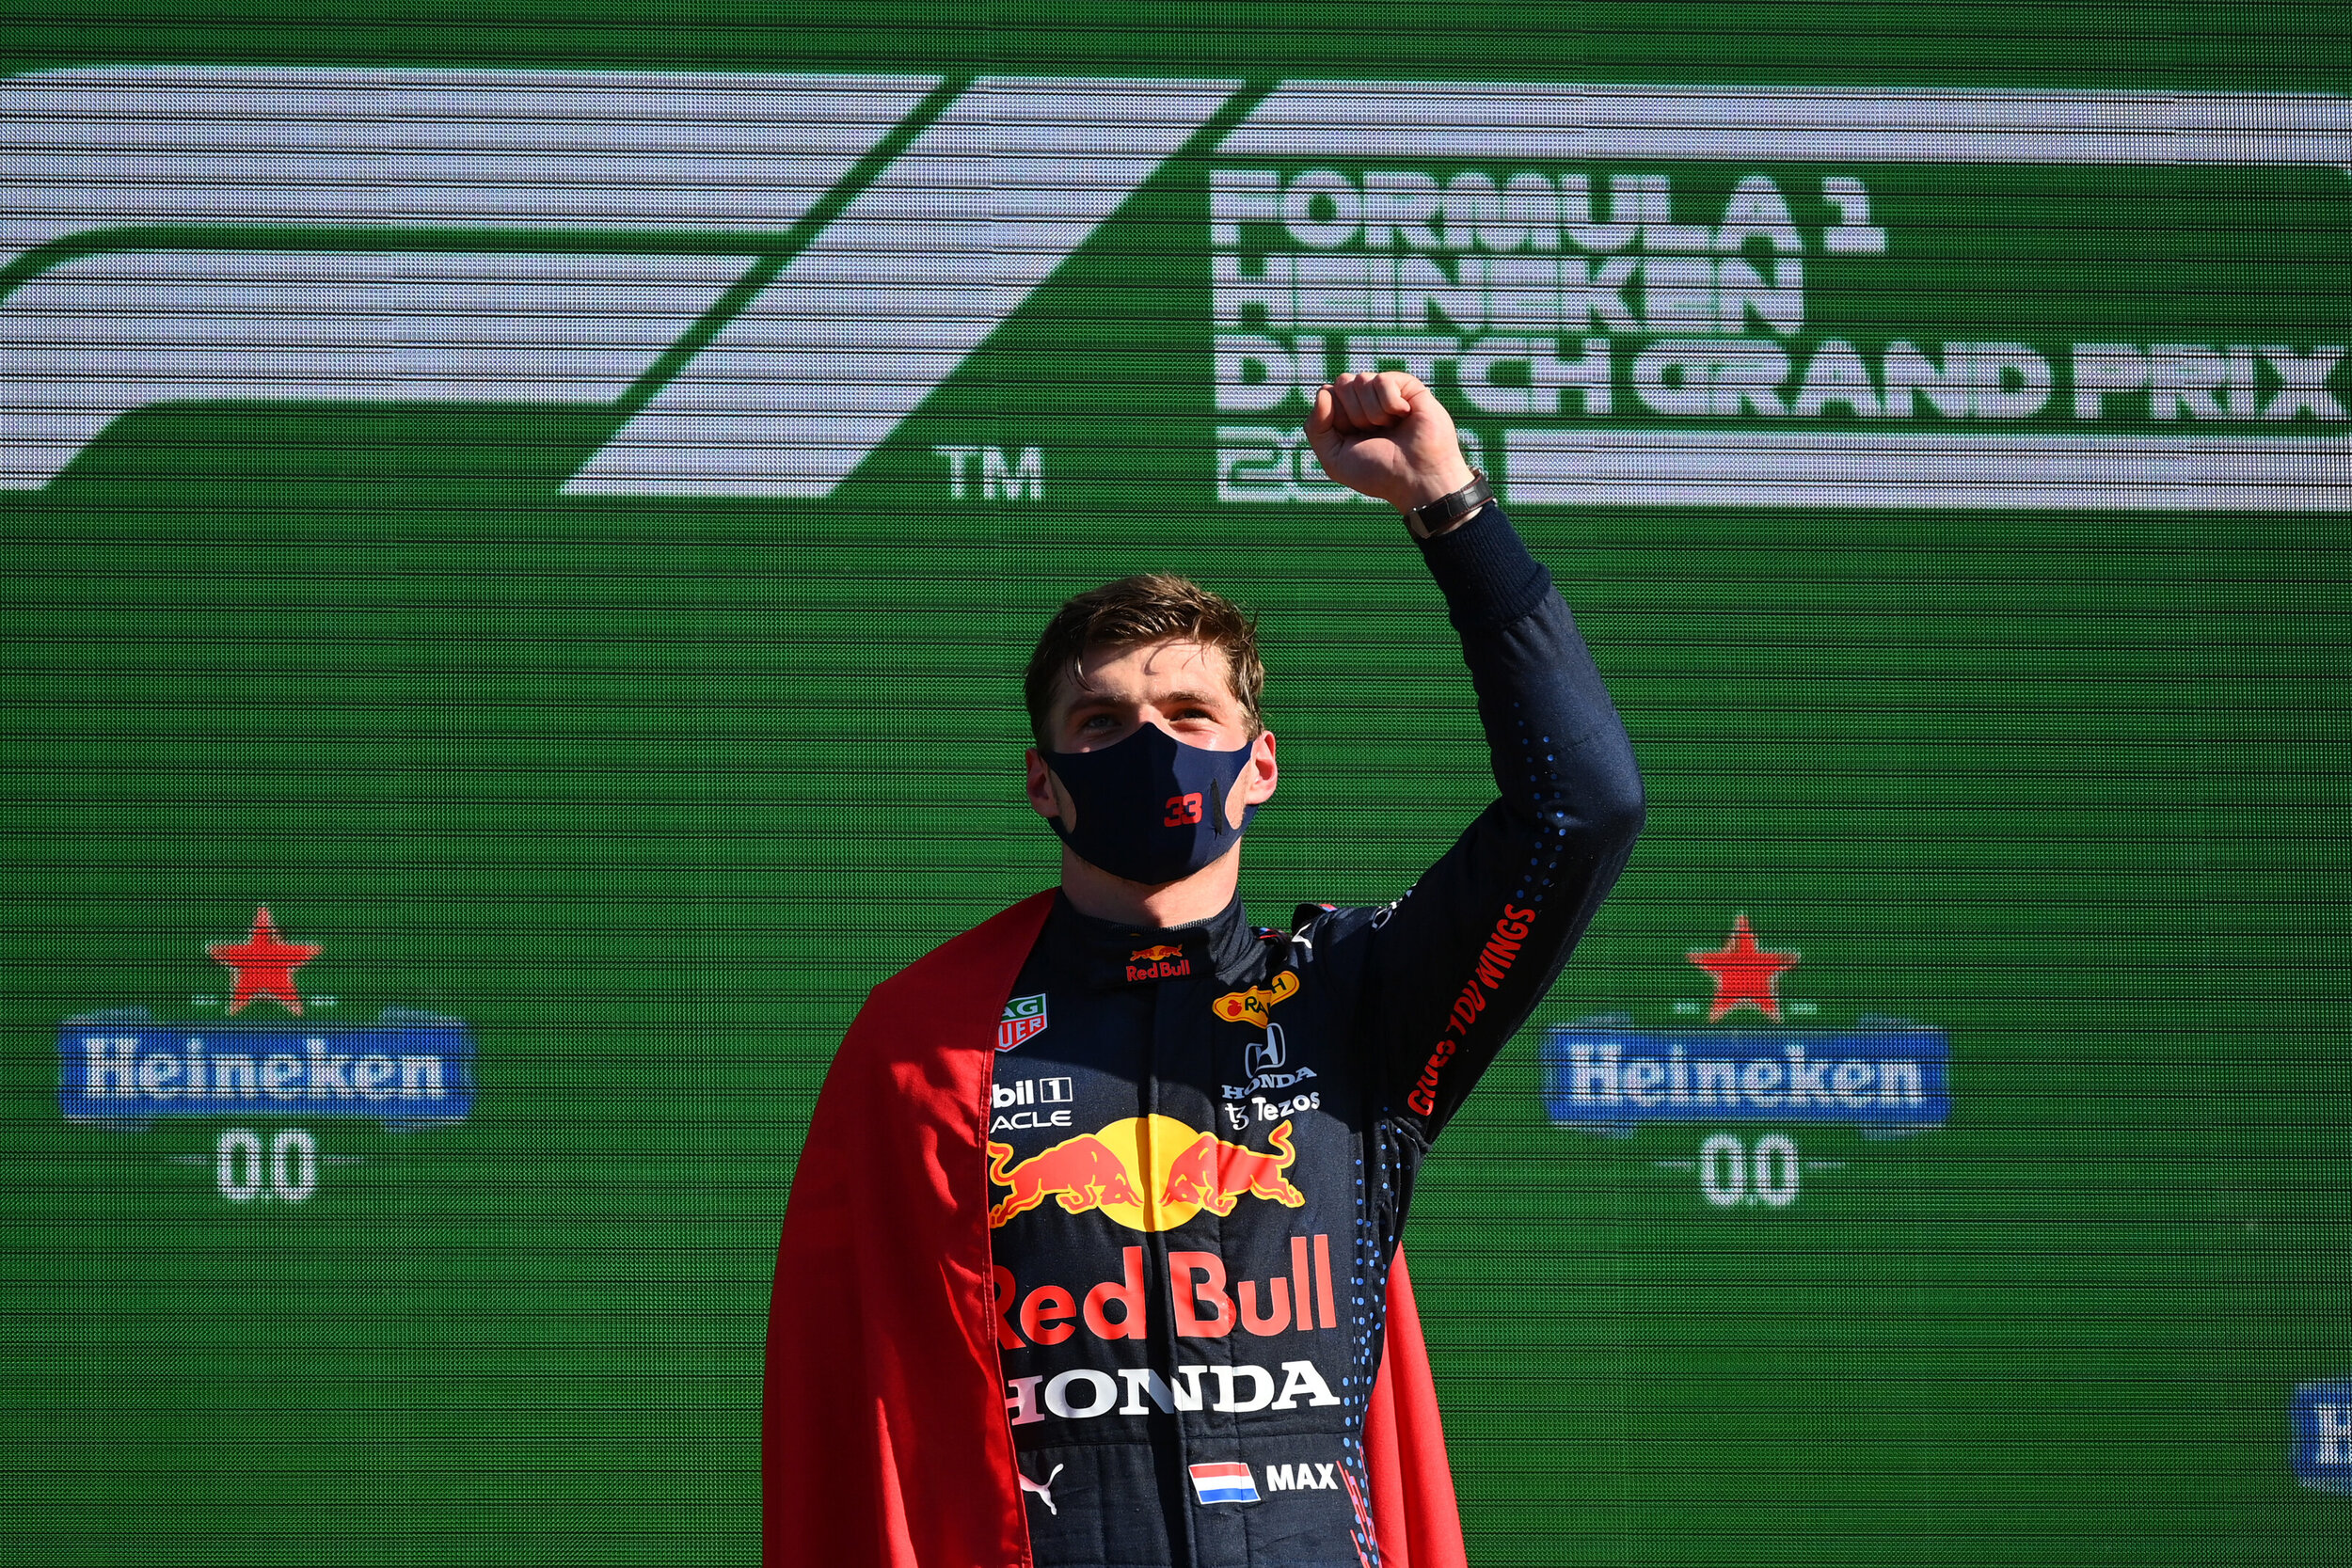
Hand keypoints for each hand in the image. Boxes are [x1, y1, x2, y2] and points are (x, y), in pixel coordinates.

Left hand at [1303, 371, 1476, 510]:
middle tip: (1375, 434)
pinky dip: (1390, 404)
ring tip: (1391, 428)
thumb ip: (1315, 427)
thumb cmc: (1378, 473)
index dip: (1336, 418)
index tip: (1354, 439)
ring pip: (1361, 380)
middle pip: (1342, 383)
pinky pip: (1383, 380)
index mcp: (1346, 415)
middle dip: (1354, 414)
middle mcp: (1365, 401)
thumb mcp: (1334, 459)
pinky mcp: (1408, 386)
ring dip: (1373, 413)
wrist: (1417, 478)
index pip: (1326, 394)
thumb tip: (1323, 390)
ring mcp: (1387, 392)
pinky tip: (1405, 416)